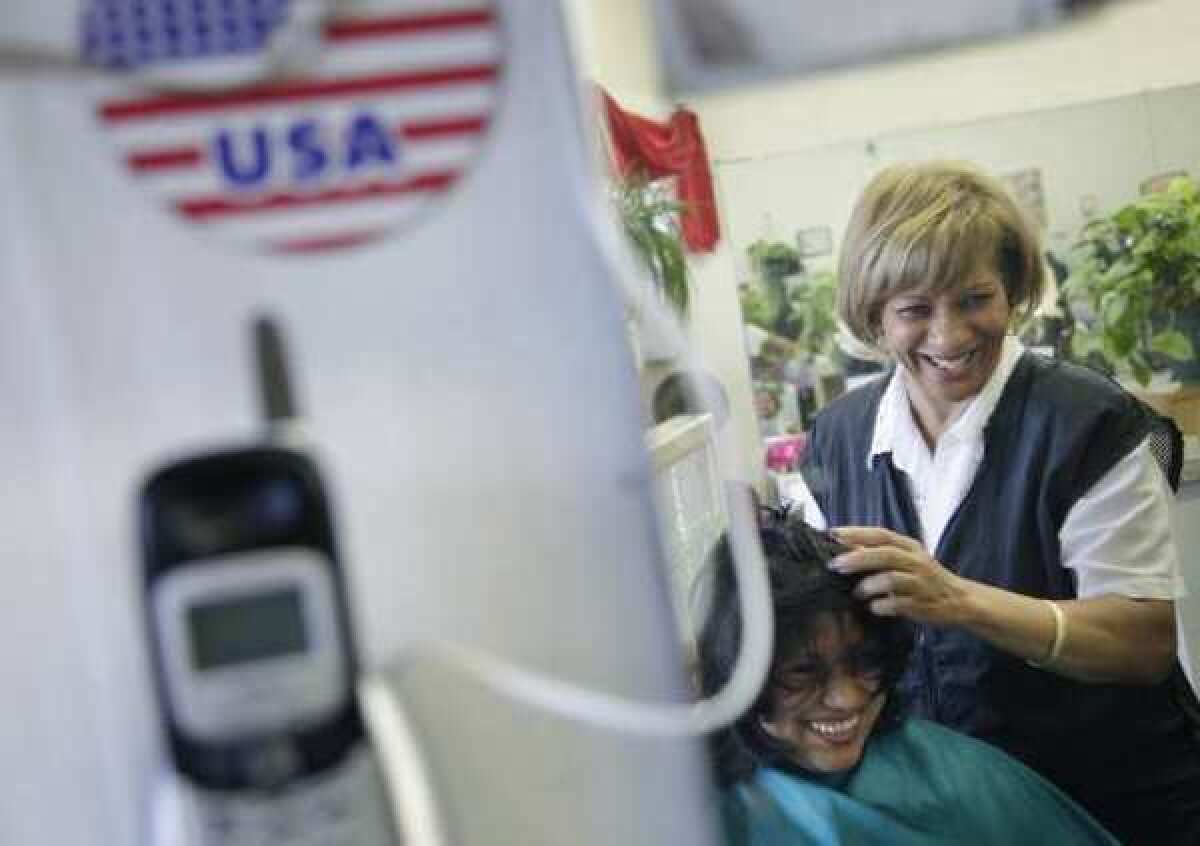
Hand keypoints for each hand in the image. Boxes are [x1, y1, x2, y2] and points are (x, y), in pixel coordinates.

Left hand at [831, 526, 969, 625]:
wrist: (958, 599)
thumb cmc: (923, 577)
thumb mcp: (903, 559)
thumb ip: (877, 552)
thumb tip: (844, 545)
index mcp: (909, 546)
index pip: (881, 534)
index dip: (857, 533)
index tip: (834, 534)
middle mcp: (916, 561)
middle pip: (885, 554)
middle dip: (858, 558)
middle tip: (836, 565)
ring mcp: (921, 582)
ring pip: (892, 578)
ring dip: (870, 585)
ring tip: (857, 592)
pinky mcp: (922, 603)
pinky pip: (899, 604)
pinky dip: (883, 606)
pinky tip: (874, 607)